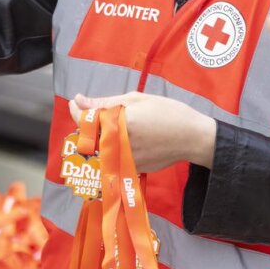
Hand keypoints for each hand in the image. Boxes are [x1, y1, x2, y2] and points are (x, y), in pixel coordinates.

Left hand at [69, 93, 216, 171]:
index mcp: (118, 124)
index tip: (76, 102)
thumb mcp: (137, 100)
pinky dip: (114, 146)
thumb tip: (79, 100)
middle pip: (88, 136)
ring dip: (100, 135)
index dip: (75, 110)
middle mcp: (119, 145)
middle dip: (87, 123)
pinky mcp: (132, 168)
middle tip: (96, 110)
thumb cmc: (168, 113)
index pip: (83, 120)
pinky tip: (128, 136)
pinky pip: (113, 156)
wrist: (193, 138)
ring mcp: (124, 159)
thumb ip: (105, 102)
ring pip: (99, 148)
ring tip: (114, 123)